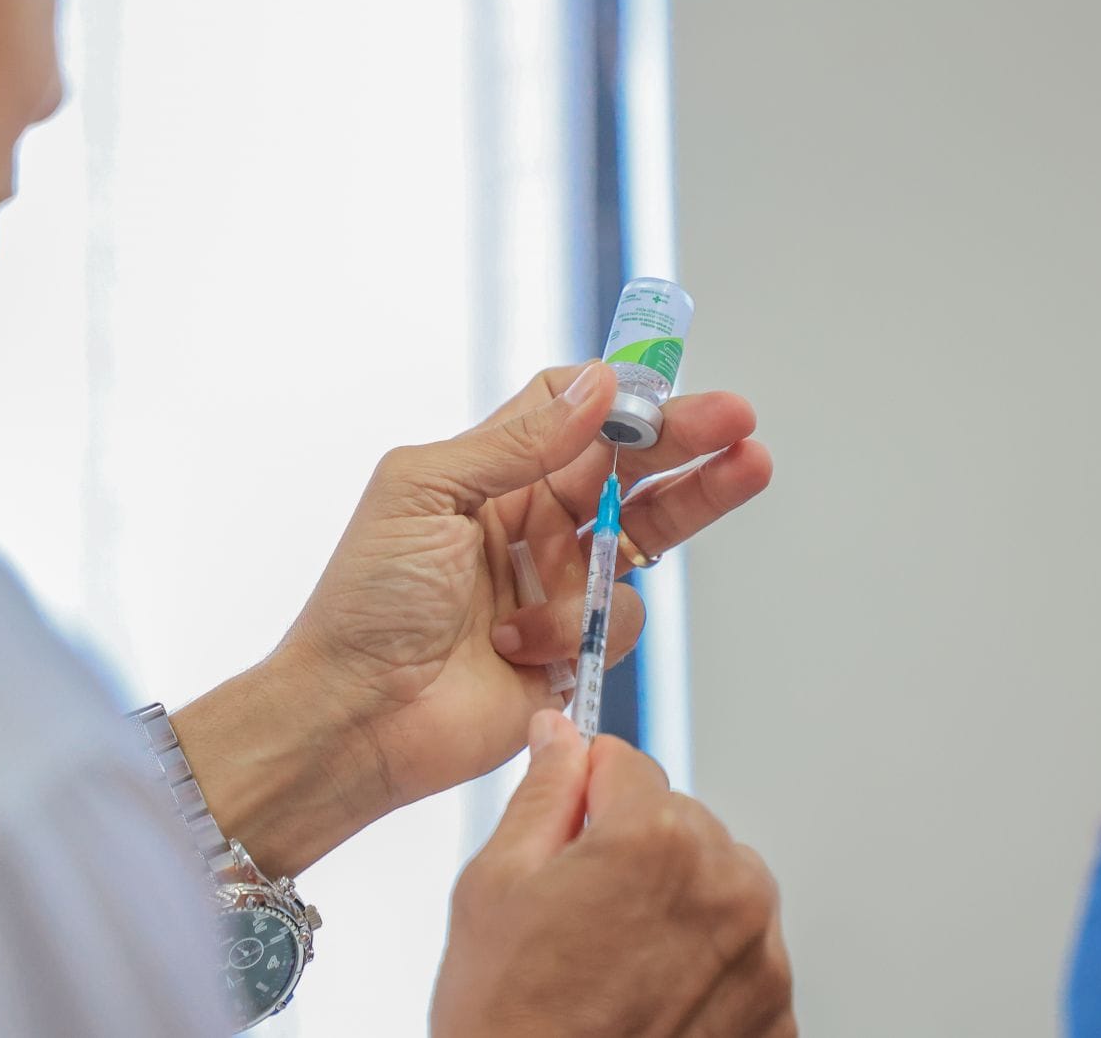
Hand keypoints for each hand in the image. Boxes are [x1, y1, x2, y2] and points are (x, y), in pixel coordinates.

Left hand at [173, 361, 770, 873]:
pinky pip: (621, 620)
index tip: (669, 390)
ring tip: (552, 606)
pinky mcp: (577, 648)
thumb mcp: (426, 491)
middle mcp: (534, 522)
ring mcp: (559, 584)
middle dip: (691, 448)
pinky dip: (577, 631)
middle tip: (741, 430)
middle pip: (634, 469)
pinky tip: (522, 648)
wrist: (358, 714)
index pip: (578, 414)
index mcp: (495, 473)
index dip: (627, 399)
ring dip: (605, 575)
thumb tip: (596, 387)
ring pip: (642, 544)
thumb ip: (517, 439)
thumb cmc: (367, 601)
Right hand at [431, 710, 795, 1036]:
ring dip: (673, 905)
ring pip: (713, 885)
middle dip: (630, 851)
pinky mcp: (776, 1011)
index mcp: (657, 837)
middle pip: (676, 822)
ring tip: (614, 964)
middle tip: (577, 918)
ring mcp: (761, 954)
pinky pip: (739, 952)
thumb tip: (558, 736)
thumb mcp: (495, 885)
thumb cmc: (513, 1025)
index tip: (565, 835)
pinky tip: (649, 997)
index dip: (580, 796)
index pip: (623, 761)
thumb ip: (542, 792)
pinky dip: (702, 965)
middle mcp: (727, 886)